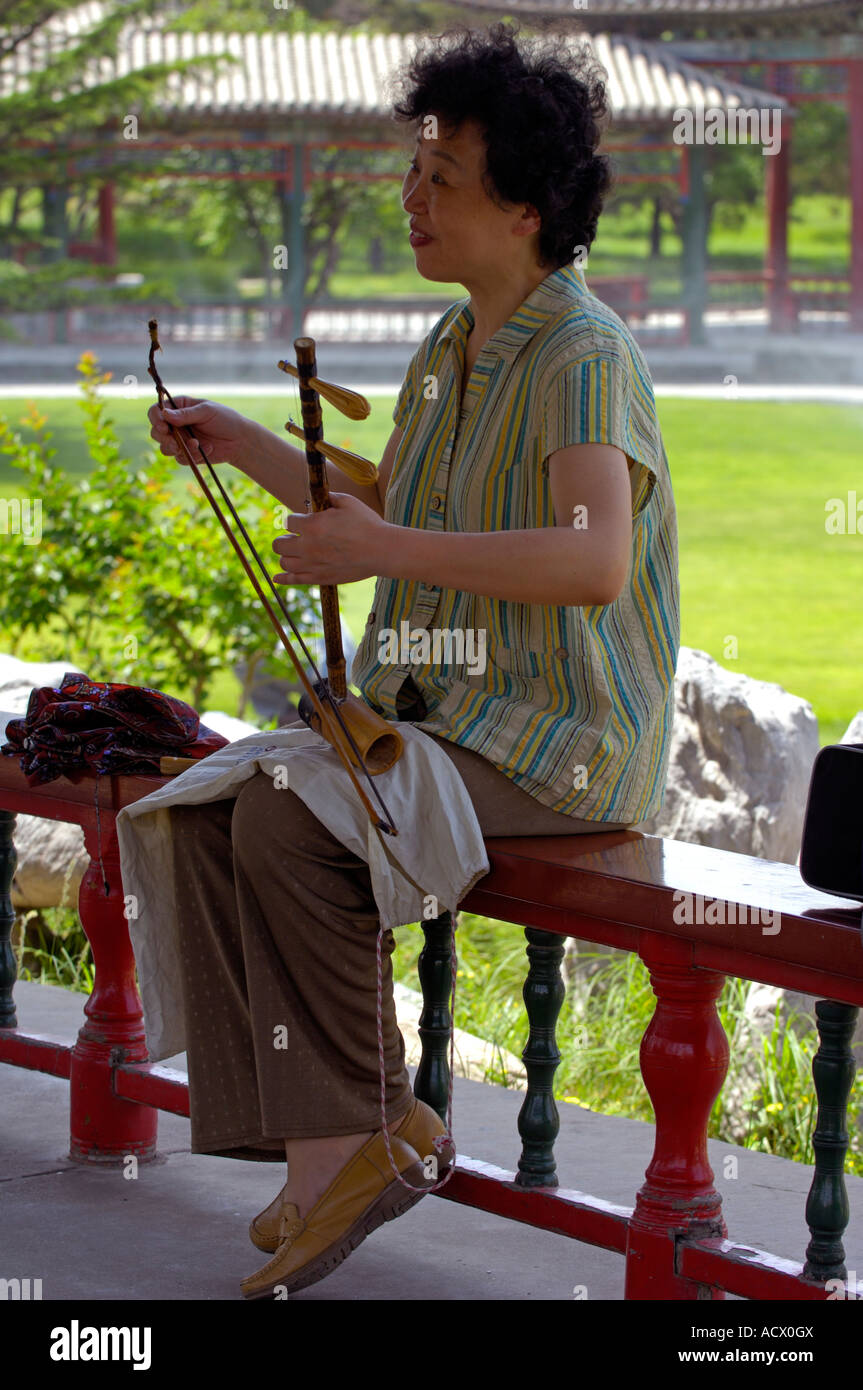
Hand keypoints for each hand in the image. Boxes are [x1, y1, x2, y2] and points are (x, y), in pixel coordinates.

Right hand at [147, 396, 256, 470]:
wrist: (240, 440)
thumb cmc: (225, 419)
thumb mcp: (207, 411)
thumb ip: (186, 414)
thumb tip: (165, 414)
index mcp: (178, 407)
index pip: (156, 411)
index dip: (156, 419)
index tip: (164, 426)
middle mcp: (176, 424)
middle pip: (156, 432)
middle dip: (163, 437)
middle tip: (173, 441)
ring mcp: (180, 440)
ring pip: (165, 448)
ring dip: (176, 448)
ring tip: (195, 444)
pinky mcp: (188, 454)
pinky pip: (180, 458)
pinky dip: (191, 455)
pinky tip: (206, 449)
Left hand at [272, 493, 393, 585]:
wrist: (381, 550)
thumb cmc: (366, 524)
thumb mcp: (348, 502)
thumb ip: (329, 498)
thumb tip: (320, 496)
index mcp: (312, 525)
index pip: (288, 521)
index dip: (296, 520)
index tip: (304, 521)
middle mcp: (308, 546)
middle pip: (279, 544)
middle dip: (286, 538)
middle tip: (296, 537)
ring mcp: (312, 564)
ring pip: (284, 562)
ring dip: (287, 555)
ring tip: (296, 552)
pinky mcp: (320, 578)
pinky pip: (293, 580)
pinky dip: (282, 578)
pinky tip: (277, 577)